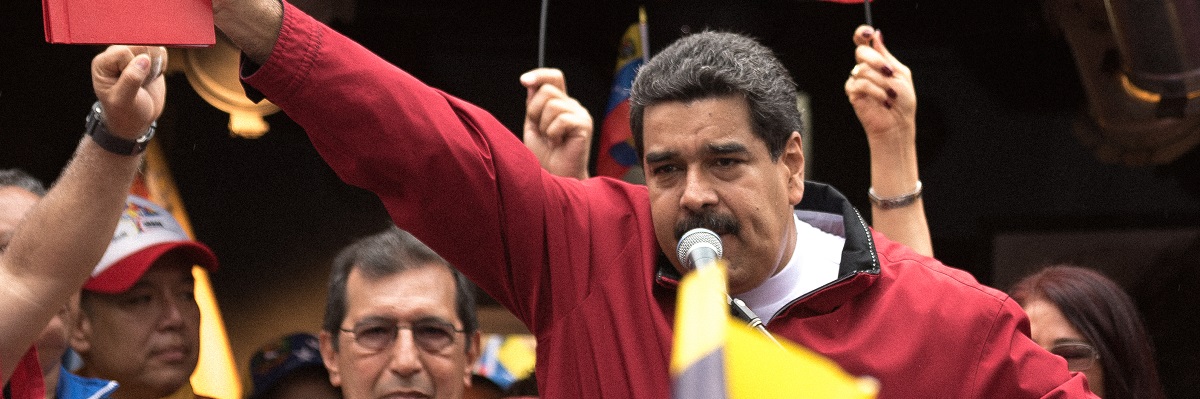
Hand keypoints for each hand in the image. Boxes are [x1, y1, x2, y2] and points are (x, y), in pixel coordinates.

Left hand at [91, 46, 166, 139]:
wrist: (138, 119)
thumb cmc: (125, 112)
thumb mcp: (124, 101)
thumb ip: (131, 80)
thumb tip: (144, 59)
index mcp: (103, 63)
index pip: (123, 52)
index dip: (133, 67)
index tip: (132, 84)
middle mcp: (115, 54)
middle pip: (139, 45)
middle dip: (146, 64)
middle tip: (141, 82)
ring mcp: (131, 54)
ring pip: (152, 45)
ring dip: (155, 64)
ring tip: (146, 80)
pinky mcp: (146, 56)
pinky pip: (161, 51)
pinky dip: (162, 64)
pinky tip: (152, 76)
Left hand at [520, 68, 592, 179]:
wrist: (555, 177)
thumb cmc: (544, 155)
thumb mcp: (532, 125)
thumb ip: (533, 104)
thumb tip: (531, 83)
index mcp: (560, 103)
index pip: (554, 77)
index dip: (539, 75)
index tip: (523, 81)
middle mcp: (572, 105)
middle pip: (548, 90)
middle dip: (534, 110)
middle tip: (539, 130)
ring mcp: (580, 114)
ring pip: (552, 104)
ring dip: (544, 125)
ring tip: (550, 140)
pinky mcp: (584, 125)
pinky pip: (561, 119)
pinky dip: (552, 133)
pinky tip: (557, 144)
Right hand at [845, 25, 914, 145]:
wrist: (898, 124)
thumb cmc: (903, 102)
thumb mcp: (901, 74)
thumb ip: (887, 56)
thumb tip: (876, 36)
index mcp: (877, 61)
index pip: (863, 42)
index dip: (862, 34)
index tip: (868, 33)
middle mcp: (865, 68)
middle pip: (861, 52)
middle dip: (876, 60)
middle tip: (889, 73)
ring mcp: (857, 80)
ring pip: (862, 70)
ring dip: (881, 82)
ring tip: (891, 95)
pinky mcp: (853, 94)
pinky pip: (859, 84)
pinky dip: (875, 91)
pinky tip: (884, 100)